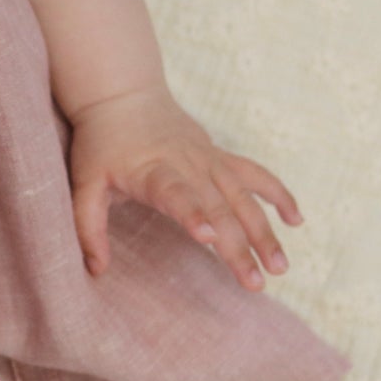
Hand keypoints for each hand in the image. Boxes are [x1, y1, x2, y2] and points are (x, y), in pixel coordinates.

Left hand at [66, 83, 301, 290]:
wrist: (123, 96)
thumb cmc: (101, 145)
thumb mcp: (83, 184)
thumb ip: (87, 228)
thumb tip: (96, 271)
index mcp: (153, 171)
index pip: (176, 194)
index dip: (193, 214)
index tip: (208, 237)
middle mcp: (188, 165)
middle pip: (219, 207)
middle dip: (240, 246)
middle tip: (255, 283)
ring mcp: (210, 160)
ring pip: (244, 198)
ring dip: (265, 232)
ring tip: (280, 267)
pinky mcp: (221, 157)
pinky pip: (256, 175)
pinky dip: (278, 194)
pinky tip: (296, 220)